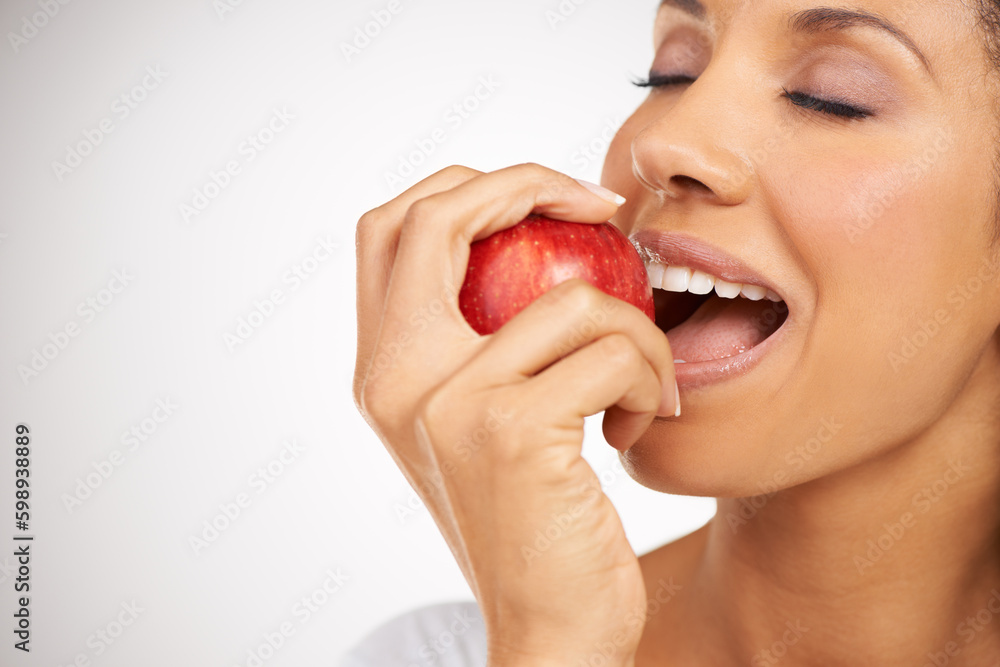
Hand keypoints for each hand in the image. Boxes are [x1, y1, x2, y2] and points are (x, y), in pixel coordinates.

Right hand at [353, 164, 677, 665]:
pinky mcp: (510, 428)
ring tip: (640, 383)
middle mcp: (394, 379)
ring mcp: (446, 401)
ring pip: (570, 294)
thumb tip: (538, 235)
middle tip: (600, 205)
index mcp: (382, 371)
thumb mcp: (482, 422)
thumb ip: (478, 341)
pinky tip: (636, 425)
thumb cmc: (533, 518)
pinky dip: (646, 374)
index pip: (392, 227)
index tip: (553, 199)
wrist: (549, 627)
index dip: (469, 185)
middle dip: (530, 183)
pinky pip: (610, 349)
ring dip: (636, 327)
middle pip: (439, 214)